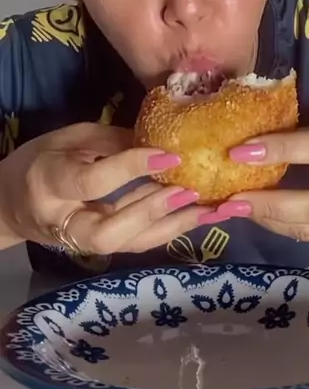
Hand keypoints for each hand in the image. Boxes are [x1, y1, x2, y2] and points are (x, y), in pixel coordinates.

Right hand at [0, 123, 212, 254]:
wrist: (10, 204)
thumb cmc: (40, 161)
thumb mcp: (67, 138)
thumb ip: (109, 141)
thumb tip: (157, 139)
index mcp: (49, 184)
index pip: (93, 182)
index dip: (131, 169)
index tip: (169, 156)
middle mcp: (66, 221)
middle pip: (109, 232)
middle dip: (152, 212)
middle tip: (189, 190)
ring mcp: (83, 242)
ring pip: (129, 244)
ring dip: (173, 227)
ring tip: (210, 208)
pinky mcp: (102, 250)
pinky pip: (138, 244)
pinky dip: (171, 230)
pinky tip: (200, 216)